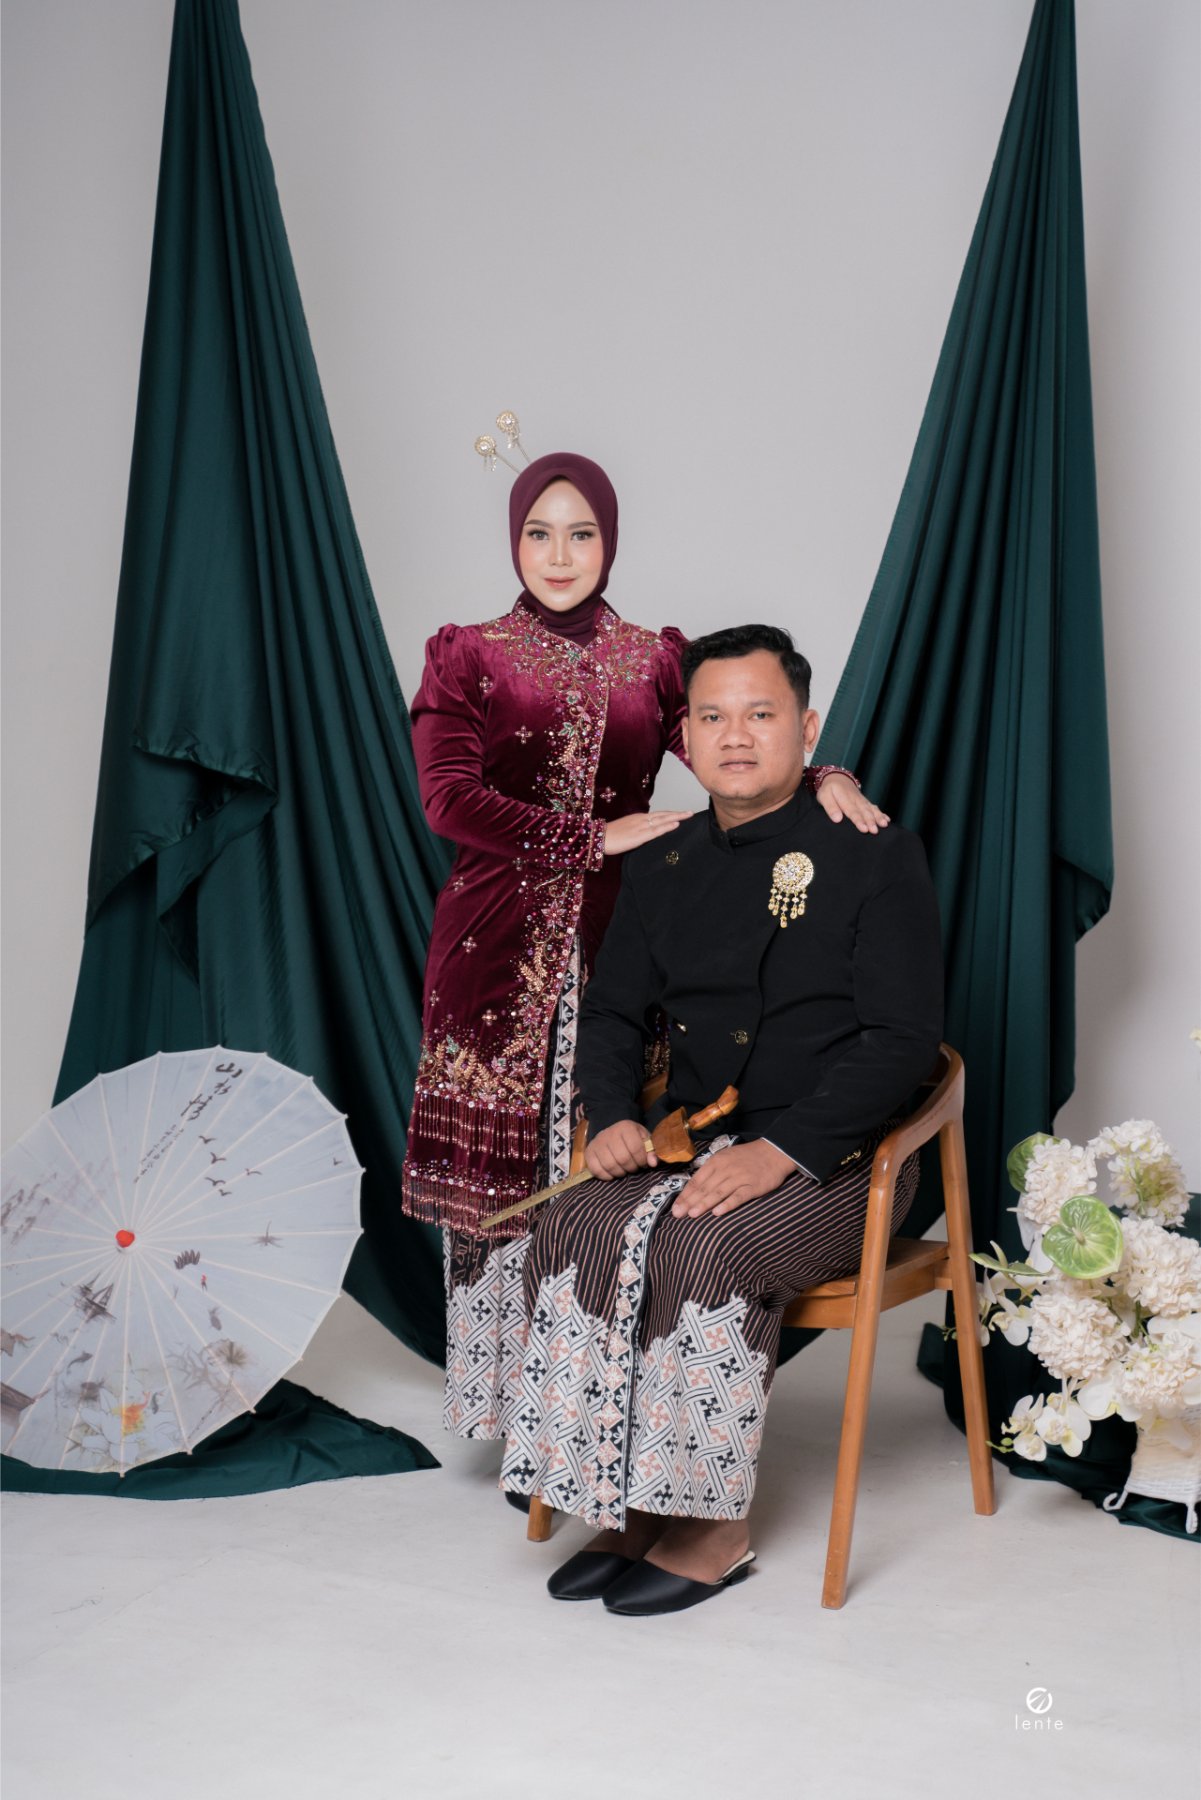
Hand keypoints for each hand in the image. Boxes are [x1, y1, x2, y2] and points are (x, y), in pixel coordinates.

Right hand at [584, 1120, 658, 1179]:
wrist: (613, 1134)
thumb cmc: (631, 1139)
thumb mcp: (644, 1140)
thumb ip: (651, 1151)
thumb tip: (653, 1163)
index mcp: (625, 1127)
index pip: (636, 1148)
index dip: (642, 1159)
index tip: (643, 1162)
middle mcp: (609, 1133)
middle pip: (622, 1158)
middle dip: (631, 1167)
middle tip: (633, 1167)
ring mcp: (597, 1143)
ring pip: (610, 1165)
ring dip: (620, 1172)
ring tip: (624, 1169)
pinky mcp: (589, 1152)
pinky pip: (596, 1170)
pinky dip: (606, 1176)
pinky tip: (612, 1173)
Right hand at [602, 810, 692, 855]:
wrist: (599, 838)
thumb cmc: (610, 836)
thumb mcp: (626, 829)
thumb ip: (637, 830)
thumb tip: (646, 834)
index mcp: (638, 818)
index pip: (658, 815)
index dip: (669, 814)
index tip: (680, 814)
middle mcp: (641, 819)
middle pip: (663, 815)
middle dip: (677, 813)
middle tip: (690, 812)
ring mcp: (641, 826)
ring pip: (663, 820)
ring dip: (677, 817)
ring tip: (688, 816)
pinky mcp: (640, 835)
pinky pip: (657, 830)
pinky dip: (668, 826)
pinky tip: (676, 824)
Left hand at [671, 1140, 795, 1219]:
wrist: (774, 1152)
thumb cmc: (747, 1157)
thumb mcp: (726, 1157)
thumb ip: (711, 1171)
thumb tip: (694, 1188)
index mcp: (716, 1161)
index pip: (696, 1180)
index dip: (685, 1195)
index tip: (675, 1207)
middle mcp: (726, 1169)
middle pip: (705, 1188)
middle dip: (690, 1202)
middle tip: (678, 1214)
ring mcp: (740, 1178)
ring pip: (718, 1192)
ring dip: (704, 1204)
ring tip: (693, 1214)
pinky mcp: (753, 1187)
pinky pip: (738, 1197)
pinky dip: (728, 1204)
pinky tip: (718, 1212)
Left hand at [816, 774, 889, 833]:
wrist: (837, 777)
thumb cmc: (829, 789)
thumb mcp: (824, 796)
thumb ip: (830, 807)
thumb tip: (837, 819)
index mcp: (844, 797)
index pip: (852, 811)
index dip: (858, 820)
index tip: (864, 829)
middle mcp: (855, 799)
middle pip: (864, 811)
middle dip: (870, 821)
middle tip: (874, 830)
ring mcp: (862, 800)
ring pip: (871, 809)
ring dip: (878, 817)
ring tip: (884, 825)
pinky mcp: (865, 802)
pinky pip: (874, 807)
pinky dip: (881, 813)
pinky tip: (887, 820)